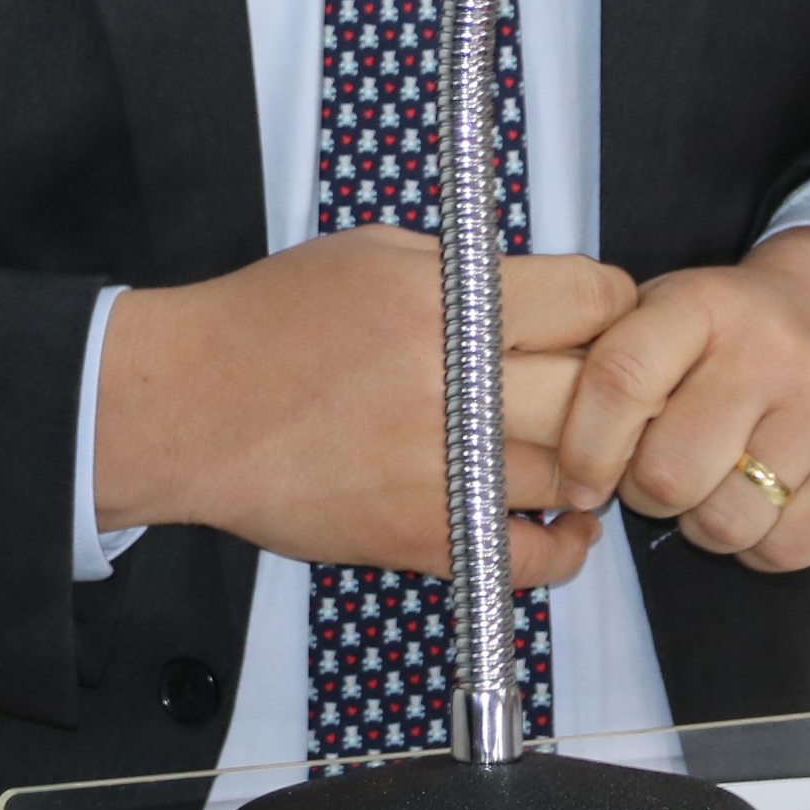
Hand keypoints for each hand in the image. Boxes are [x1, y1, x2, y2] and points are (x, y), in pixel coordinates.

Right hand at [95, 226, 636, 586]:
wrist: (195, 406)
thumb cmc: (273, 321)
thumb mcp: (377, 252)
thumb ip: (469, 270)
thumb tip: (546, 293)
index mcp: (450, 302)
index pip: (594, 299)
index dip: (612, 302)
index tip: (602, 316)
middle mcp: (458, 386)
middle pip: (600, 387)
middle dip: (614, 381)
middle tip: (609, 383)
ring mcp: (446, 470)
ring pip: (576, 470)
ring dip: (592, 459)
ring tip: (586, 446)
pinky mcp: (425, 537)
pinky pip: (533, 557)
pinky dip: (566, 546)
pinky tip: (567, 520)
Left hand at [555, 228, 809, 572]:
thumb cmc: (727, 333)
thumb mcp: (662, 314)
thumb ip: (607, 370)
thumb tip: (545, 461)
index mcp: (700, 304)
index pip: (619, 379)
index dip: (585, 447)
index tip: (579, 481)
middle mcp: (768, 348)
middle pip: (671, 471)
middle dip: (649, 493)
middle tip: (660, 476)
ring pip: (727, 520)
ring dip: (705, 525)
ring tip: (714, 485)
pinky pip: (786, 549)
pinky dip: (760, 547)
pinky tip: (761, 504)